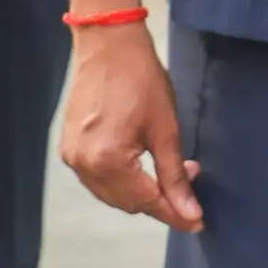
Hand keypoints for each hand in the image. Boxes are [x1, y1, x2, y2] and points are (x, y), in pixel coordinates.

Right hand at [59, 21, 203, 229]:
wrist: (109, 45)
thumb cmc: (141, 81)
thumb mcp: (166, 130)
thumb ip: (176, 176)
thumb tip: (189, 212)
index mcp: (108, 162)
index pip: (148, 202)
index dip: (175, 214)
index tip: (198, 222)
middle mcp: (83, 165)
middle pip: (128, 203)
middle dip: (162, 199)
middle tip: (192, 181)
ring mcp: (72, 157)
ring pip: (113, 194)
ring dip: (143, 190)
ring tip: (175, 170)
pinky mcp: (70, 147)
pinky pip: (99, 178)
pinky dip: (123, 179)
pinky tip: (145, 164)